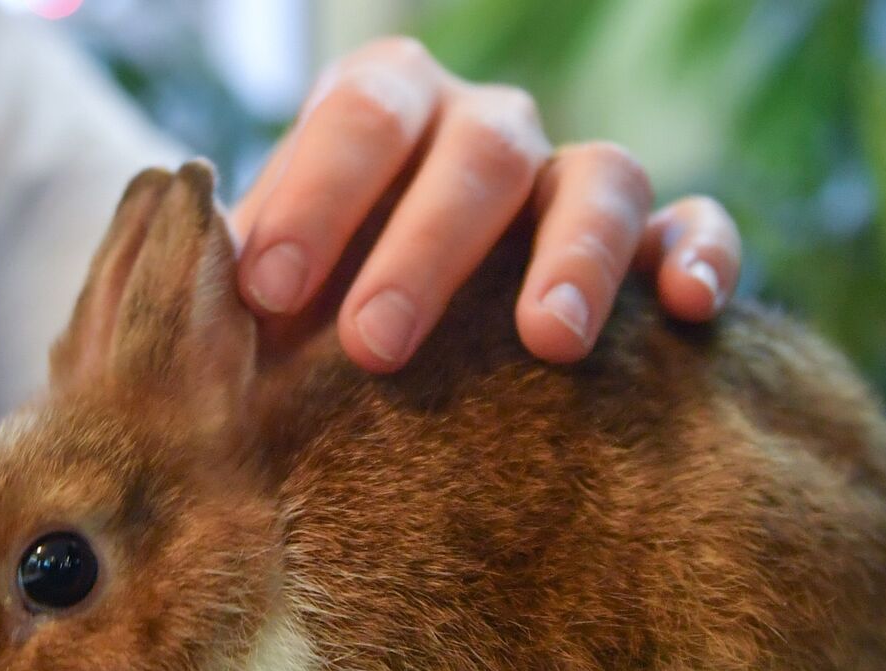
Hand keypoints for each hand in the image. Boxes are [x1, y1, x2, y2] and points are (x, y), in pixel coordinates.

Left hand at [231, 37, 741, 371]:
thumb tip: (183, 320)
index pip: (361, 117)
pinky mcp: (652, 235)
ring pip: (603, 176)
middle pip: (477, 154)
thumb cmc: (323, 295)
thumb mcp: (278, 275)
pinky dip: (702, 253)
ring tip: (547, 342)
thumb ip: (250, 280)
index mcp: (389, 108)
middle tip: (374, 348)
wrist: (403, 306)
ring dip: (573, 256)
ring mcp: (574, 176)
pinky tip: (687, 308)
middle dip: (424, 248)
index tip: (268, 291)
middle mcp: (487, 129)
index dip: (316, 196)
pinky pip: (698, 222)